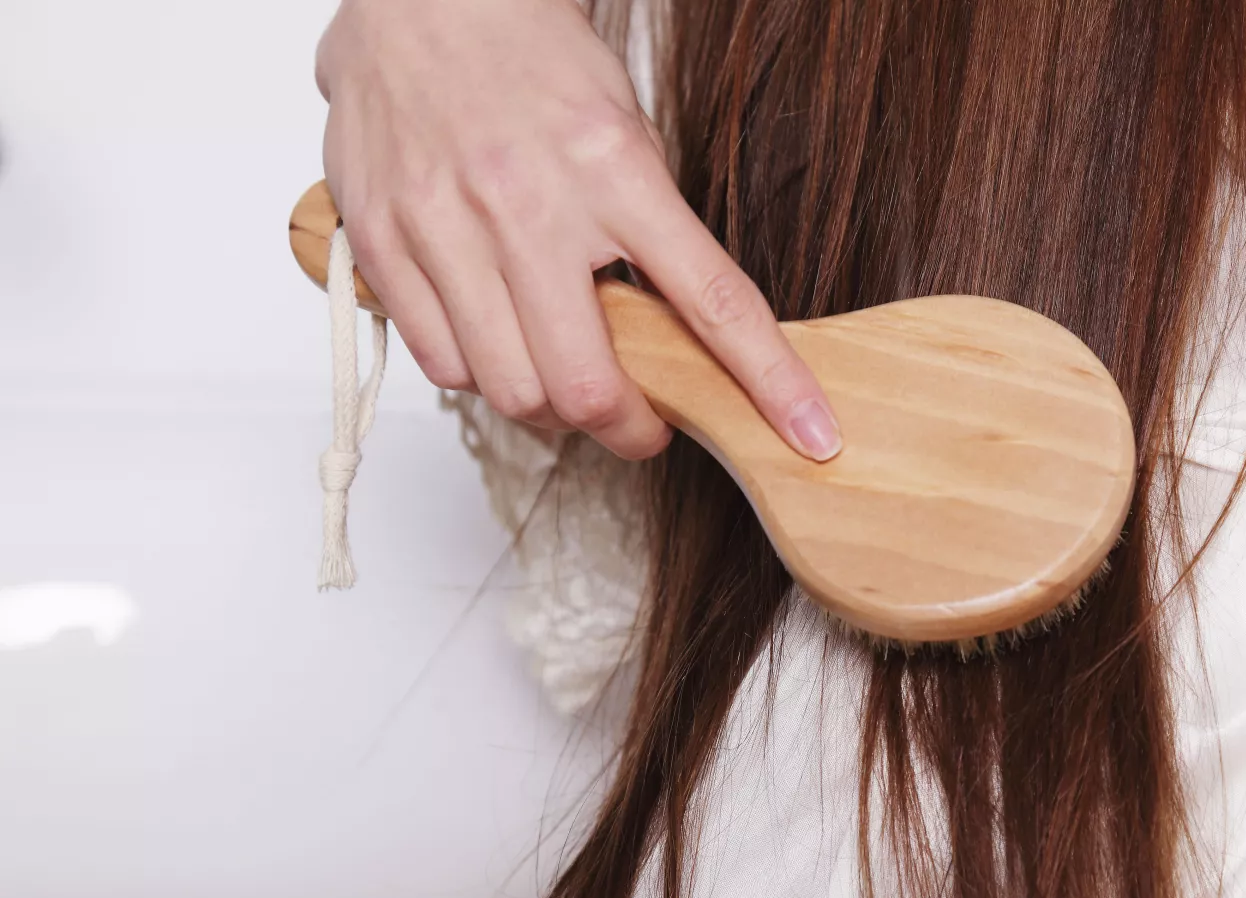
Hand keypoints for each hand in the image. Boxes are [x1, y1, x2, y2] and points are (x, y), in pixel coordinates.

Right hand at [314, 0, 840, 460]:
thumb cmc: (534, 63)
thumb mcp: (625, 131)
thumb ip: (653, 232)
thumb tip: (688, 338)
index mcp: (613, 169)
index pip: (712, 299)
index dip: (768, 381)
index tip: (809, 434)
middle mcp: (528, 204)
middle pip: (587, 387)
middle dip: (630, 430)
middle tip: (645, 422)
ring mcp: (447, 227)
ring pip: (512, 390)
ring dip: (554, 413)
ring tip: (566, 380)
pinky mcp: (384, 244)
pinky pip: (444, 365)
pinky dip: (482, 377)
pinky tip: (501, 343)